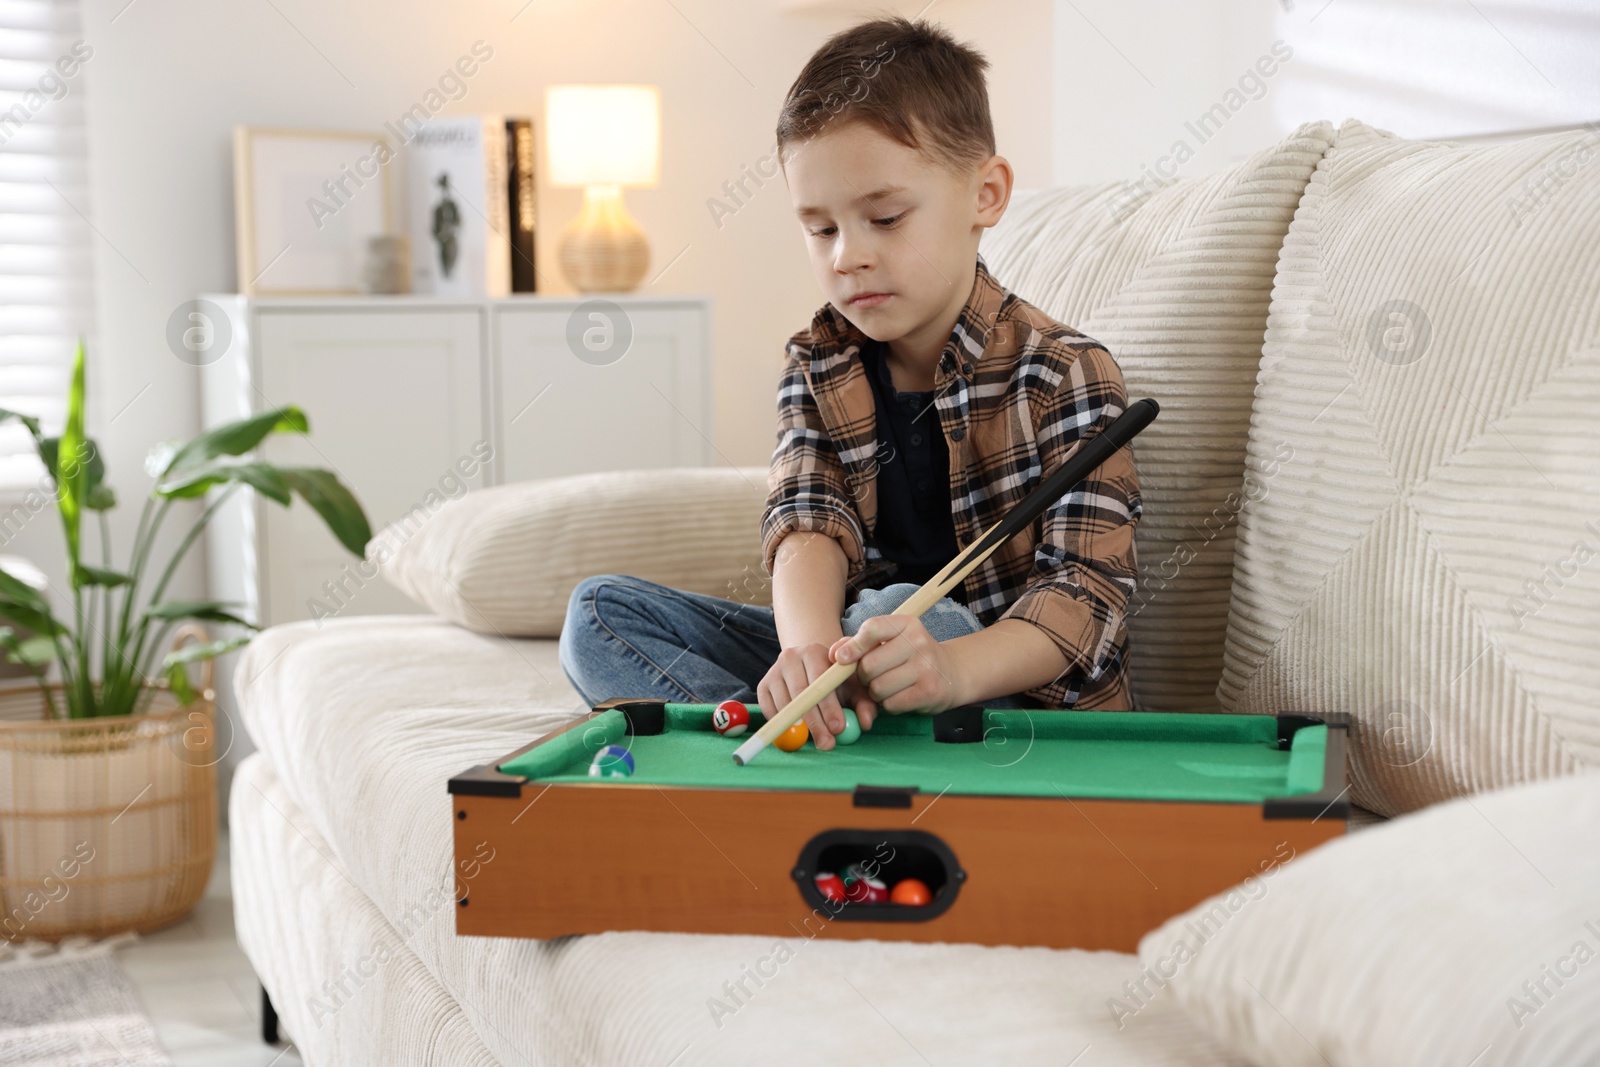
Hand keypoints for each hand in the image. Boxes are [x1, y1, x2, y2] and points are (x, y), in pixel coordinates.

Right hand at [758, 643, 877, 751]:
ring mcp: (774, 670)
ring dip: (799, 728)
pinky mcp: (762, 685)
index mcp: (815, 651)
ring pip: (784, 704)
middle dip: (815, 722)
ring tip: (815, 740)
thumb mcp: (854, 688)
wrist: (808, 668)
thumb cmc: (836, 682)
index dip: (829, 707)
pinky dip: (782, 725)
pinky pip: (769, 710)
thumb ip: (864, 704)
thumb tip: (866, 723)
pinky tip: (798, 731)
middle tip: (827, 743)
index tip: (838, 728)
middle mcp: (791, 656)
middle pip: (800, 693)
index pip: (821, 680)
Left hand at [829, 616, 962, 718]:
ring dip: (875, 693)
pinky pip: (891, 704)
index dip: (852, 645)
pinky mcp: (929, 692)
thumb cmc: (910, 656)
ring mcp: (926, 668)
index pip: (872, 629)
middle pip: (869, 665)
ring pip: (878, 687)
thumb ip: (858, 644)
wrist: (951, 674)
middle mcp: (919, 642)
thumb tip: (834, 654)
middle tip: (871, 677)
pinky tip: (899, 697)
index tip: (840, 659)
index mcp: (907, 624)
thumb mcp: (889, 642)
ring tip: (887, 687)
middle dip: (863, 676)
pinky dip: (888, 704)